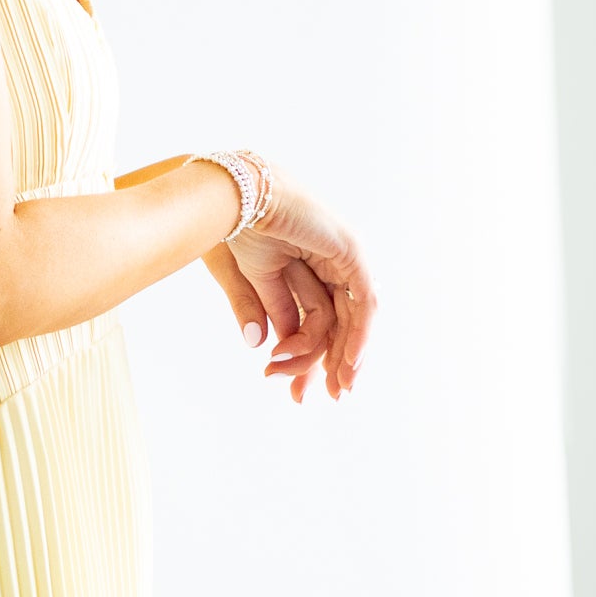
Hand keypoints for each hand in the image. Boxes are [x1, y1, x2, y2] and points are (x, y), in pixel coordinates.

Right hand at [203, 169, 375, 403]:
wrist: (232, 198)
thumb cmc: (231, 229)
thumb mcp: (250, 282)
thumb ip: (263, 310)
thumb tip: (261, 346)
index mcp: (304, 264)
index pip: (317, 322)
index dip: (308, 359)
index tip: (294, 391)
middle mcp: (328, 260)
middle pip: (339, 324)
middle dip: (330, 364)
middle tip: (324, 398)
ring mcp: (343, 254)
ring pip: (352, 319)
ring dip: (342, 357)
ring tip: (332, 389)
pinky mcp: (350, 251)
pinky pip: (364, 302)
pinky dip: (359, 334)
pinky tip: (350, 364)